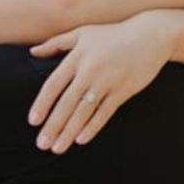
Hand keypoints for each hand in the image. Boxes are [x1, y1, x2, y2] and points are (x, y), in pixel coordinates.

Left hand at [27, 13, 173, 152]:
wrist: (151, 35)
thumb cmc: (112, 34)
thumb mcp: (81, 34)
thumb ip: (55, 43)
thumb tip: (32, 52)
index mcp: (76, 58)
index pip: (53, 85)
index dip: (42, 104)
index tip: (32, 122)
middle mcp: (89, 71)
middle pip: (67, 103)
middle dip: (53, 125)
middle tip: (41, 144)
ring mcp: (107, 81)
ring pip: (84, 111)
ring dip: (69, 131)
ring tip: (58, 148)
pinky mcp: (123, 90)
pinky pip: (105, 112)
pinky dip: (93, 126)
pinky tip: (81, 140)